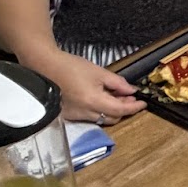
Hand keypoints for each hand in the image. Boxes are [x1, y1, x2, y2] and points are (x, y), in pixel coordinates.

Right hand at [26, 48, 145, 124]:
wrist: (44, 67)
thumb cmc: (71, 67)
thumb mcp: (99, 72)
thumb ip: (117, 83)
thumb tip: (131, 91)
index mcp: (93, 102)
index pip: (120, 110)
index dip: (134, 108)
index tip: (143, 103)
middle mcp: (84, 114)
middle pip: (111, 118)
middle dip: (124, 109)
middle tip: (130, 97)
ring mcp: (74, 117)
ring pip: (100, 119)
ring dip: (112, 110)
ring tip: (117, 96)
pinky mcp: (67, 116)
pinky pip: (89, 117)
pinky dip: (99, 110)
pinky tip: (102, 99)